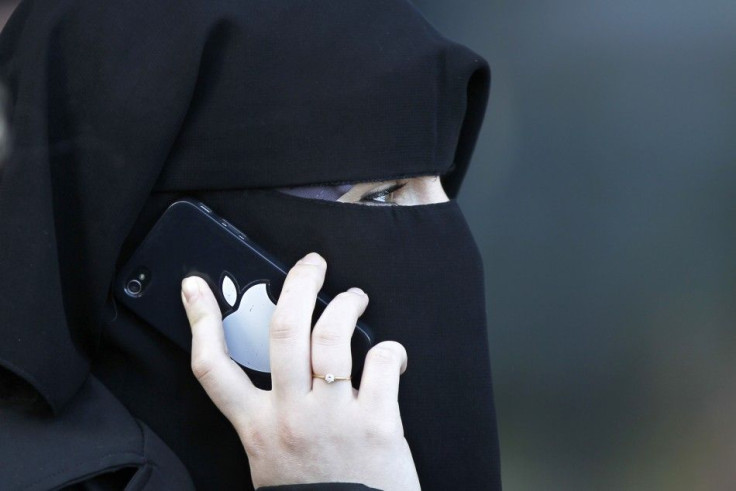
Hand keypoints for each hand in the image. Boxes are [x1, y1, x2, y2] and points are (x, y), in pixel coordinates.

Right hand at [180, 252, 419, 490]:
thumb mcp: (273, 457)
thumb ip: (273, 415)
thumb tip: (291, 366)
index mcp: (257, 427)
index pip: (214, 368)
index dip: (202, 321)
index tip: (196, 286)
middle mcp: (290, 415)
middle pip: (283, 330)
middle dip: (297, 284)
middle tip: (311, 265)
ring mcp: (332, 416)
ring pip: (331, 335)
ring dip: (346, 304)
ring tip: (354, 298)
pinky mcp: (375, 422)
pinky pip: (381, 362)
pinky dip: (390, 350)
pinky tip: (391, 356)